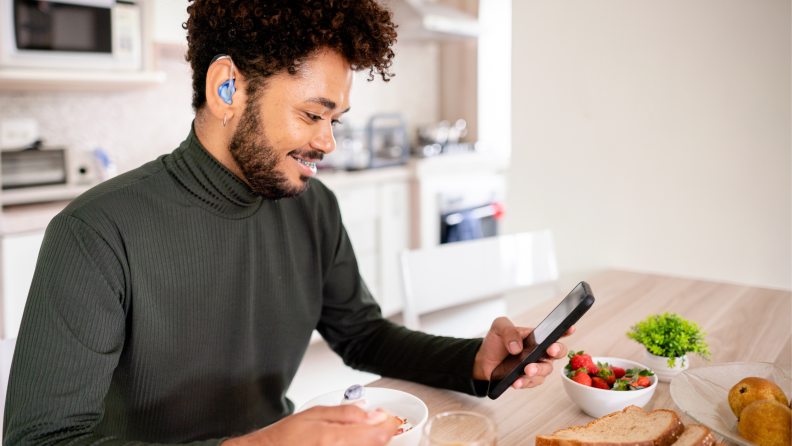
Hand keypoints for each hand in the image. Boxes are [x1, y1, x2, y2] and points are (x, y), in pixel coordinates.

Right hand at [221, 405, 400, 445]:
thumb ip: (346, 413)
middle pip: (377, 445)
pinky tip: (341, 443)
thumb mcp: (314, 413)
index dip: (387, 425)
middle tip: (365, 426)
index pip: (380, 435)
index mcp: (334, 438)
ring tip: (346, 437)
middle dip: (375, 434)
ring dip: (366, 442)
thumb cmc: (285, 438)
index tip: (384, 418)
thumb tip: (373, 413)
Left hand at [472, 317, 574, 388]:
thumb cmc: (496, 342)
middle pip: (558, 352)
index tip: (570, 327)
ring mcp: (536, 366)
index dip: (566, 330)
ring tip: (527, 370)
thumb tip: (517, 346)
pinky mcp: (527, 379)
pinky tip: (516, 382)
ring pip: (546, 370)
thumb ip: (508, 330)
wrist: (484, 360)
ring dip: (538, 370)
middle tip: (550, 350)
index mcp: (537, 337)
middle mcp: (540, 352)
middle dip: (557, 351)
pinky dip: (524, 382)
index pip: (555, 333)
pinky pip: (531, 382)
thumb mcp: (498, 327)